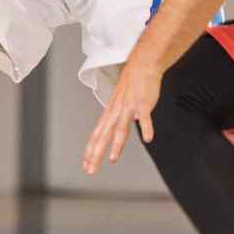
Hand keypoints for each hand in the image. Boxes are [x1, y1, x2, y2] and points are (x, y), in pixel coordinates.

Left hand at [83, 56, 162, 173]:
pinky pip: (145, 117)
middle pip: (104, 135)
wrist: (142, 64)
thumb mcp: (119, 101)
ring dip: (116, 144)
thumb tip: (117, 129)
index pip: (96, 134)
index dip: (90, 150)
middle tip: (91, 169)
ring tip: (112, 158)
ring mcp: (129, 108)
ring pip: (120, 128)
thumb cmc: (133, 82)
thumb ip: (118, 117)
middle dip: (96, 153)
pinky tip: (148, 138)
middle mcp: (116, 111)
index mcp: (110, 112)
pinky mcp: (143, 104)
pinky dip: (147, 127)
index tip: (86, 164)